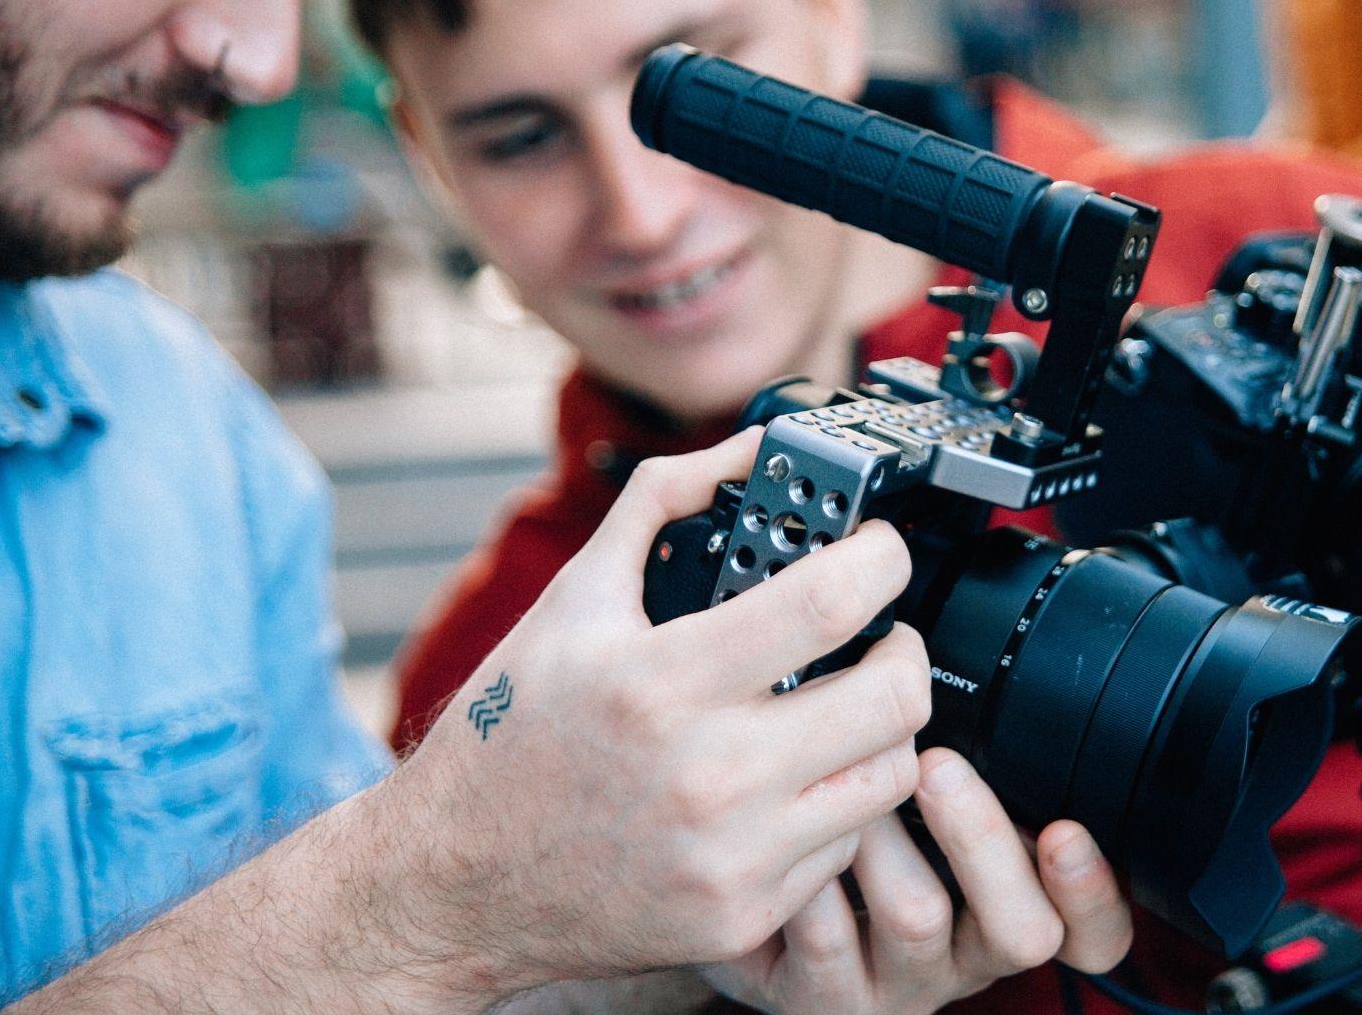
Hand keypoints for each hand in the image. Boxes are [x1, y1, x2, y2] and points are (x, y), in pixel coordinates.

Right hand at [390, 428, 932, 990]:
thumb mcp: (574, 600)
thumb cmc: (510, 738)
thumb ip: (662, 502)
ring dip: (883, 729)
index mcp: (661, 680)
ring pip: (890, 775)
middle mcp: (707, 774)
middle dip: (905, 647)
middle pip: (892, 697)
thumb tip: (748, 447)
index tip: (881, 549)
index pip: (831, 601)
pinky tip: (793, 780)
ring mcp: (732, 855)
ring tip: (841, 705)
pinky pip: (848, 845)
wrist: (456, 884)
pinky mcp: (744, 915)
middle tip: (883, 633)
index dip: (882, 558)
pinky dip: (836, 804)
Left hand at [703, 748, 1133, 1014]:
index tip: (1066, 830)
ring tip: (838, 780)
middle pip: (1024, 929)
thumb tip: (949, 677)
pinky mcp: (826, 999)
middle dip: (983, 838)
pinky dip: (808, 872)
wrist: (754, 924)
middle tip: (938, 767)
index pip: (1094, 931)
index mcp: (1009, 906)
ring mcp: (900, 984)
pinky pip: (825, 939)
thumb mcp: (926, 811)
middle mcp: (966, 954)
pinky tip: (781, 831)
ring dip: (881, 838)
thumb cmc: (854, 852)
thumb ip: (962, 765)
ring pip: (918, 920)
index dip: (1093, 891)